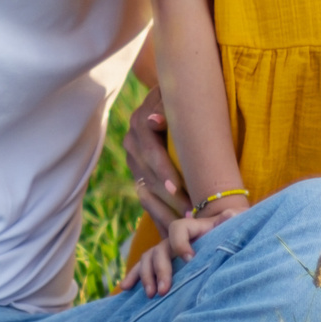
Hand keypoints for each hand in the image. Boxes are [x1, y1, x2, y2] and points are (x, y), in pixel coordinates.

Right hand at [122, 88, 187, 227]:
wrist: (171, 98)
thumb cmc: (181, 96)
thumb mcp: (175, 96)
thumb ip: (166, 106)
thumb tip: (154, 120)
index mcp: (140, 122)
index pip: (149, 151)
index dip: (163, 170)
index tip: (176, 189)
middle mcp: (132, 141)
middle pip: (147, 173)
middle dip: (168, 195)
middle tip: (188, 211)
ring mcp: (133, 157)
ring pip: (146, 187)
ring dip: (165, 206)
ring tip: (185, 219)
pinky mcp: (139, 171)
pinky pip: (147, 194)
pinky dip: (160, 210)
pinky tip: (173, 225)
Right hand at [123, 196, 245, 295]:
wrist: (220, 241)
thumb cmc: (227, 235)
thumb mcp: (231, 229)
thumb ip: (230, 222)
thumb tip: (231, 214)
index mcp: (190, 228)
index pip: (178, 229)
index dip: (181, 243)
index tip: (190, 259)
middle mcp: (174, 239)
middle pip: (160, 249)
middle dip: (161, 269)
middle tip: (165, 290)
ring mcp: (164, 251)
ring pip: (148, 259)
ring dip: (146, 276)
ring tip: (152, 294)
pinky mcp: (159, 265)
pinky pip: (141, 268)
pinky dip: (132, 276)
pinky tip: (125, 288)